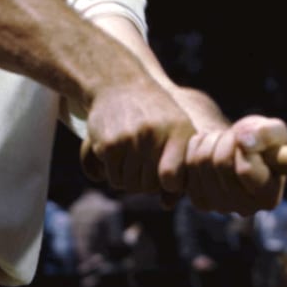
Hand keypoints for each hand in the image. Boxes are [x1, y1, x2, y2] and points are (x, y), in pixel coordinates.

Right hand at [80, 78, 195, 195]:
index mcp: (178, 132)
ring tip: (130, 157)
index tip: (166, 176)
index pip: (173, 180)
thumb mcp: (175, 130)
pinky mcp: (108, 144)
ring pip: (128, 185)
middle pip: (148, 186)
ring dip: (127, 178)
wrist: (119, 83)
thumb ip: (178, 165)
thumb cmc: (154, 114)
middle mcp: (154, 136)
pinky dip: (112, 172)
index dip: (169, 185)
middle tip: (143, 164)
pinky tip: (116, 153)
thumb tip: (167, 203)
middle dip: (145, 182)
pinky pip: (111, 177)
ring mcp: (130, 139)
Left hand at [182, 115, 286, 214]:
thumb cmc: (265, 140)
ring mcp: (221, 207)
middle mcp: (246, 209)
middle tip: (235, 134)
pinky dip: (196, 147)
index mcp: (268, 197)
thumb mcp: (276, 131)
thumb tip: (244, 141)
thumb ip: (267, 135)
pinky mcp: (201, 201)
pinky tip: (209, 144)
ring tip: (224, 138)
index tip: (248, 138)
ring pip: (202, 163)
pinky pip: (188, 166)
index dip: (243, 145)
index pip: (245, 169)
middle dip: (226, 139)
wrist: (242, 147)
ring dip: (211, 140)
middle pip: (221, 164)